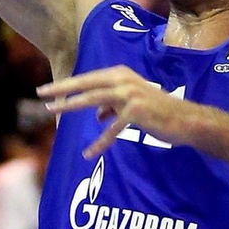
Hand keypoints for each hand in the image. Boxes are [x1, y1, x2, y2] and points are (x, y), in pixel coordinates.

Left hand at [38, 66, 198, 158]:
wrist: (187, 121)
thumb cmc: (160, 113)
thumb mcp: (133, 104)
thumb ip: (113, 106)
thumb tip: (97, 114)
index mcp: (122, 74)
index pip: (88, 78)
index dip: (67, 84)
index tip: (46, 89)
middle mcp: (125, 80)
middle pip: (86, 83)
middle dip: (62, 88)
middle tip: (41, 93)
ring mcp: (131, 94)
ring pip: (94, 99)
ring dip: (72, 105)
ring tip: (54, 111)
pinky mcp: (137, 112)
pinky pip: (112, 130)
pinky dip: (99, 143)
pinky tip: (88, 154)